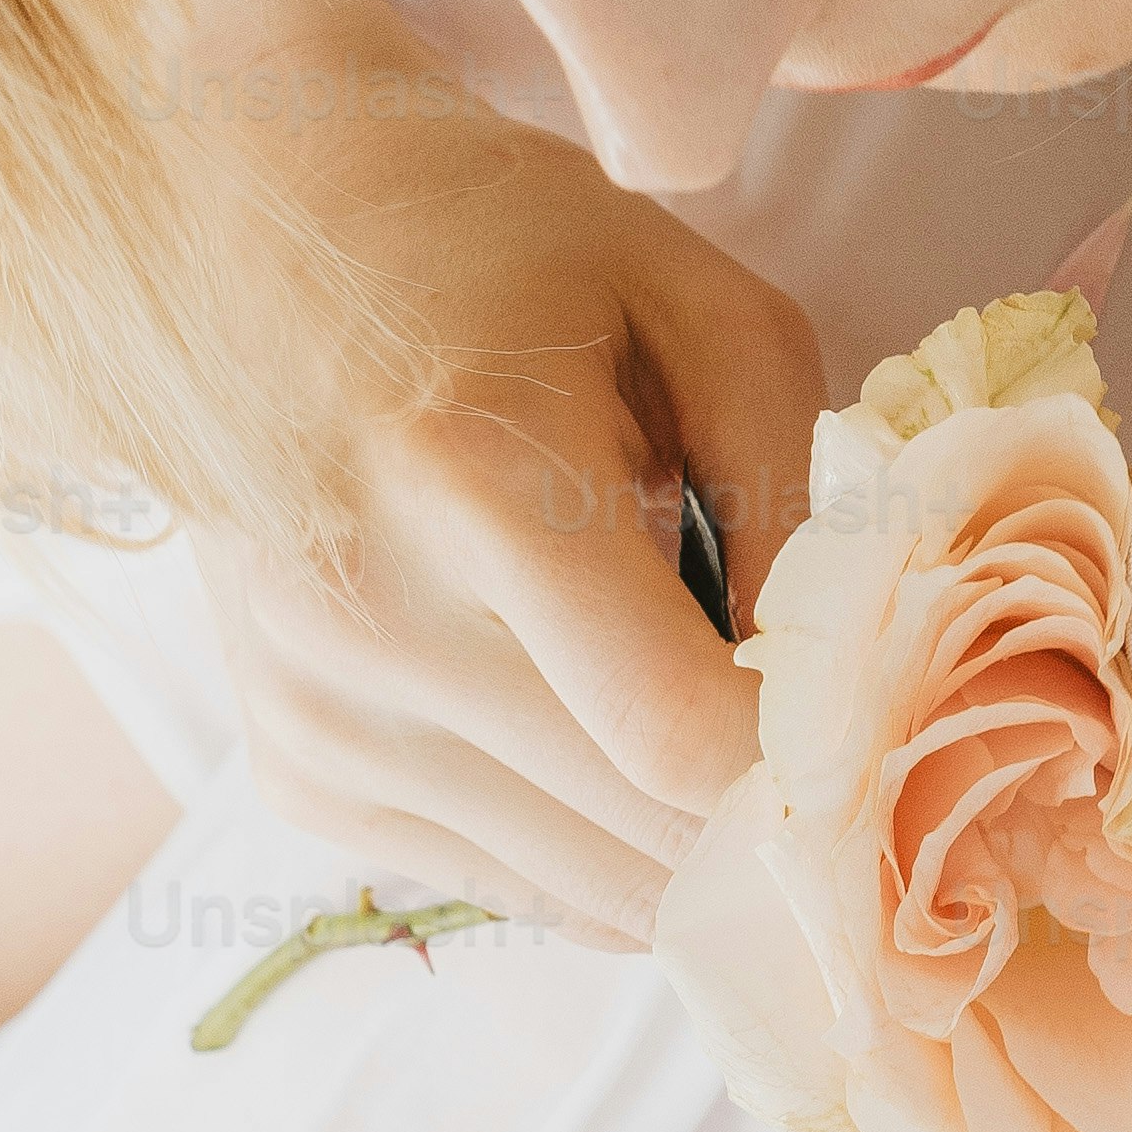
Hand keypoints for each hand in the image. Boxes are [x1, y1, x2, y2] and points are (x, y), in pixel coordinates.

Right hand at [199, 0, 823, 953]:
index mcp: (477, 482)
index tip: (892, 740)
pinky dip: (597, 839)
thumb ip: (796, 501)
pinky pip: (510, 881)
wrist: (240, 240)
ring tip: (727, 721)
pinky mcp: (296, 772)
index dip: (814, 770)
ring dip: (689, 843)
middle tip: (854, 755)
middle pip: (644, 841)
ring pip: (585, 892)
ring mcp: (318, 716)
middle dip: (774, 819)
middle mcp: (372, 625)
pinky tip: (606, 722)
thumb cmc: (498, 255)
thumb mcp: (702, 310)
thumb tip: (841, 699)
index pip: (680, 735)